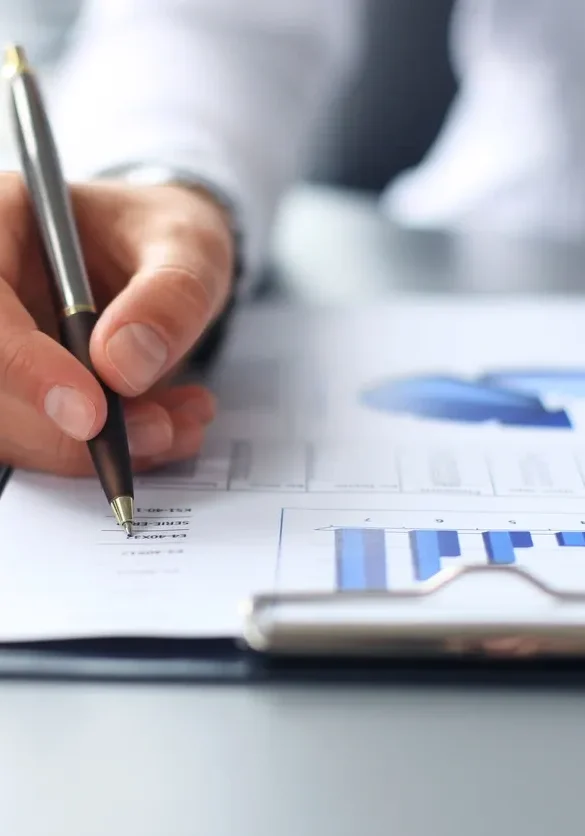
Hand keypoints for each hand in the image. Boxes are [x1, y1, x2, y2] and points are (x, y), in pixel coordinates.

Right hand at [0, 173, 233, 474]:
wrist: (166, 260)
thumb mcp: (189, 246)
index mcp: (1, 223)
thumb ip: (168, 296)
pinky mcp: (17, 392)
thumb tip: (122, 365)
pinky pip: (40, 443)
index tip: (91, 414)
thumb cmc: (166, 237)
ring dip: (92, 449)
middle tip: (159, 431)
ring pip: (12, 428)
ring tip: (176, 426)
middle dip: (70, 431)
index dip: (27, 368)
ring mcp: (0, 348)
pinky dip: (103, 452)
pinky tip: (162, 429)